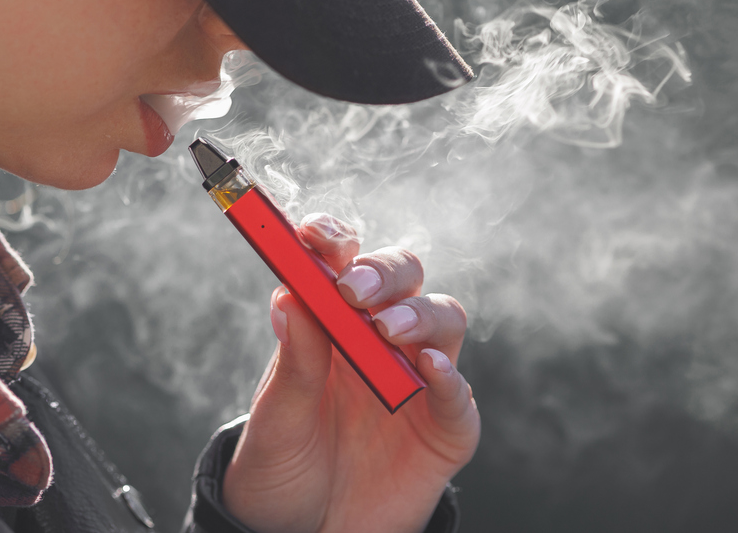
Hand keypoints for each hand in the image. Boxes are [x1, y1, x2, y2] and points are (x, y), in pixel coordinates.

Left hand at [222, 214, 479, 532]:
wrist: (300, 532)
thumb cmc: (283, 464)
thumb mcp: (277, 415)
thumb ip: (294, 361)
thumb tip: (289, 294)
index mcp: (332, 321)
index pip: (341, 260)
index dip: (332, 237)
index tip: (312, 233)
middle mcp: (380, 338)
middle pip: (402, 276)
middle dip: (382, 271)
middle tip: (353, 290)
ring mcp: (417, 380)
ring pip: (442, 318)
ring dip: (417, 315)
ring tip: (387, 330)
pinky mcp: (444, 430)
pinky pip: (460, 397)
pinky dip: (451, 380)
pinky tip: (429, 370)